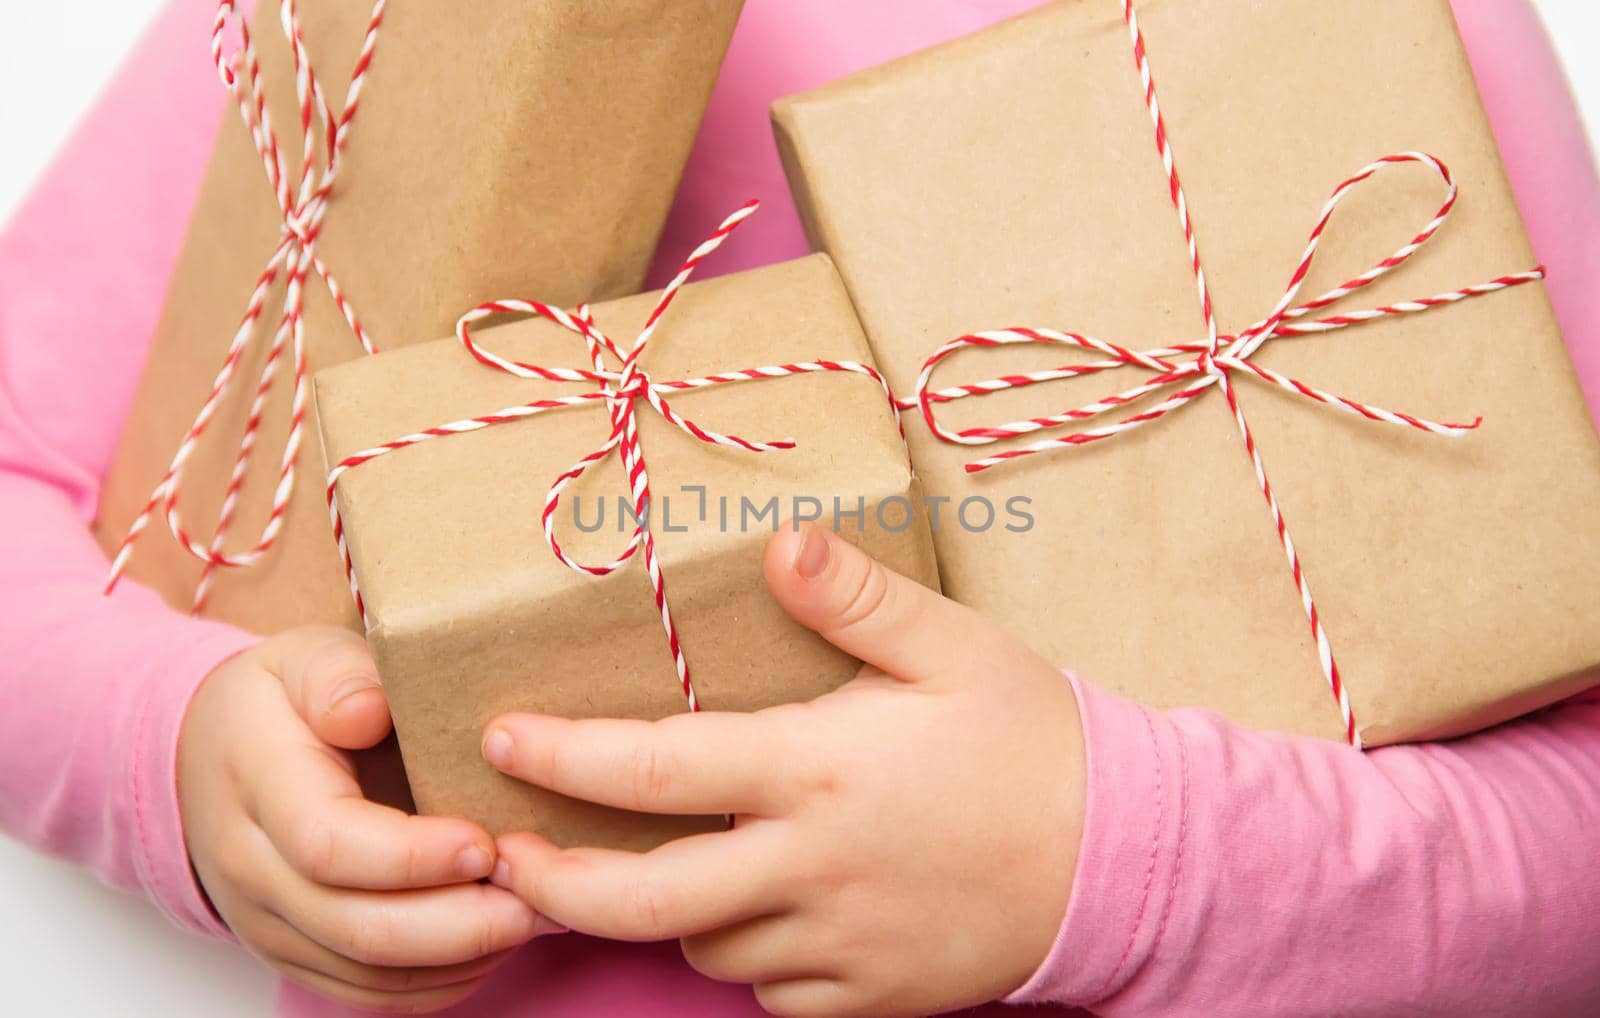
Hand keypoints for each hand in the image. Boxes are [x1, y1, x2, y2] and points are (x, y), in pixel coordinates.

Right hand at [179, 626, 557, 1013]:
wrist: (206, 759)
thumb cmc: (280, 702)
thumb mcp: (303, 658)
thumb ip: (338, 676)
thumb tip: (369, 709)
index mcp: (258, 784)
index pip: (330, 844)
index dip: (413, 857)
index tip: (484, 843)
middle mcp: (253, 869)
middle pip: (355, 928)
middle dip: (458, 924)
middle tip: (536, 896)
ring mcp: (269, 923)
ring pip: (366, 973)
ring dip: (460, 957)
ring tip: (533, 915)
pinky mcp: (293, 954)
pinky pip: (365, 992)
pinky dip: (438, 982)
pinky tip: (494, 944)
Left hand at [481, 525, 1085, 1016]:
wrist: (1119, 856)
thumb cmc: (1029, 738)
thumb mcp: (951, 646)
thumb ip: (856, 598)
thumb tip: (778, 543)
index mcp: (816, 769)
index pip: (657, 768)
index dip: (564, 757)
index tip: (500, 739)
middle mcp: (810, 865)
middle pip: (644, 899)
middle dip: (556, 884)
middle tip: (503, 857)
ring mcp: (837, 942)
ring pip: (707, 948)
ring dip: (671, 915)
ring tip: (669, 868)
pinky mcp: (869, 997)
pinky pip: (774, 993)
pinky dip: (751, 958)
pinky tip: (770, 912)